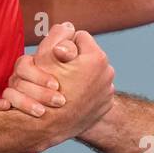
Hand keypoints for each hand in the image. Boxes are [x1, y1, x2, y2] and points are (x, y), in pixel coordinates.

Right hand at [0, 28, 114, 144]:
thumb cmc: (44, 90)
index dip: (64, 45)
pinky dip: (86, 91)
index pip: (80, 37)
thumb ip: (57, 35)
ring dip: (81, 76)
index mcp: (96, 57)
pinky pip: (96, 90)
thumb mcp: (45, 57)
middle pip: (88, 56)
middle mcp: (108, 73)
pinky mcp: (106, 105)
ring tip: (65, 85)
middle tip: (60, 72)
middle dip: (75, 61)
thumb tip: (68, 25)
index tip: (56, 57)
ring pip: (92, 73)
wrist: (51, 126)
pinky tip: (72, 97)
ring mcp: (108, 91)